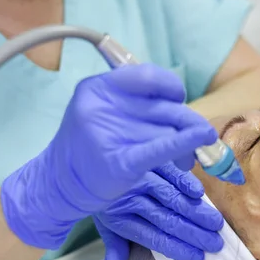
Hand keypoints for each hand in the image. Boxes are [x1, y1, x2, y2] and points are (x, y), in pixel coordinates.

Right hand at [0, 64, 218, 248]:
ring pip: (167, 131)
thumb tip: (180, 103)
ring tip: (187, 159)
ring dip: (188, 145)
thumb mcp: (103, 109)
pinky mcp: (120, 162)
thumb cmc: (89, 145)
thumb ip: (136, 100)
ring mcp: (109, 134)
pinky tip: (201, 140)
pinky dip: (186, 143)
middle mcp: (102, 106)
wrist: (58, 184)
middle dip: (187, 123)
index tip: (178, 101)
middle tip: (198, 138)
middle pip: (164, 108)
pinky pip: (162, 148)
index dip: (172, 88)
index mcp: (99, 87)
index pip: (149, 76)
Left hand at [94, 163, 222, 259]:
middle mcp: (132, 200)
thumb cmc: (100, 196)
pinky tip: (198, 193)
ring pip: (171, 198)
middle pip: (167, 220)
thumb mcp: (103, 222)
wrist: (82, 160)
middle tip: (216, 243)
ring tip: (216, 224)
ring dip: (195, 211)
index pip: (154, 239)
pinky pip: (169, 172)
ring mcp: (140, 179)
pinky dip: (184, 181)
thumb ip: (114, 246)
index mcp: (121, 220)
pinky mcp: (148, 161)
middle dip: (194, 233)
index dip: (176, 249)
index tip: (198, 258)